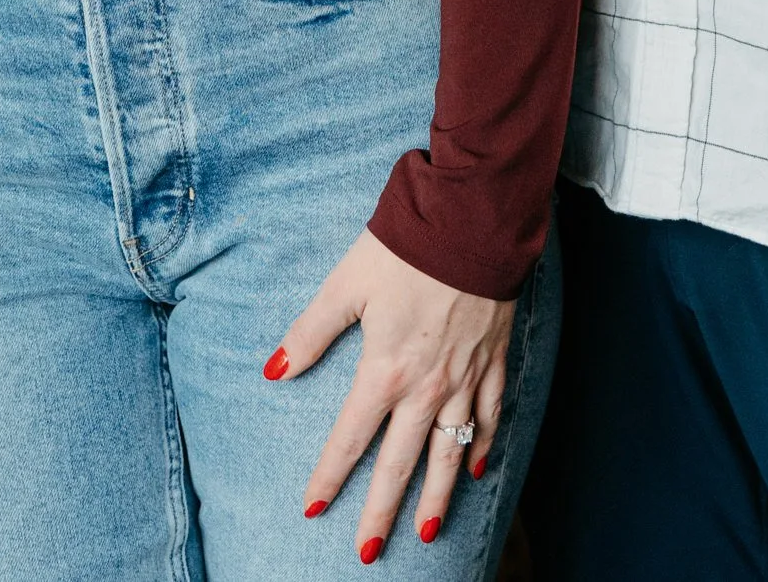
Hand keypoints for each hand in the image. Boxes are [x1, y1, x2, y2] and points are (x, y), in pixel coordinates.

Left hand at [265, 230, 512, 557]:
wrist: (472, 219)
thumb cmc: (405, 246)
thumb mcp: (347, 284)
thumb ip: (310, 331)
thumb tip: (273, 371)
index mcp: (384, 371)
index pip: (350, 439)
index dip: (329, 478)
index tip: (313, 511)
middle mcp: (425, 388)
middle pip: (400, 464)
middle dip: (381, 512)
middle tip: (368, 552)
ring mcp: (464, 379)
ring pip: (449, 454)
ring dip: (435, 497)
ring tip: (425, 533)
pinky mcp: (493, 362)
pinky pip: (489, 418)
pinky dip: (482, 446)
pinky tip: (476, 470)